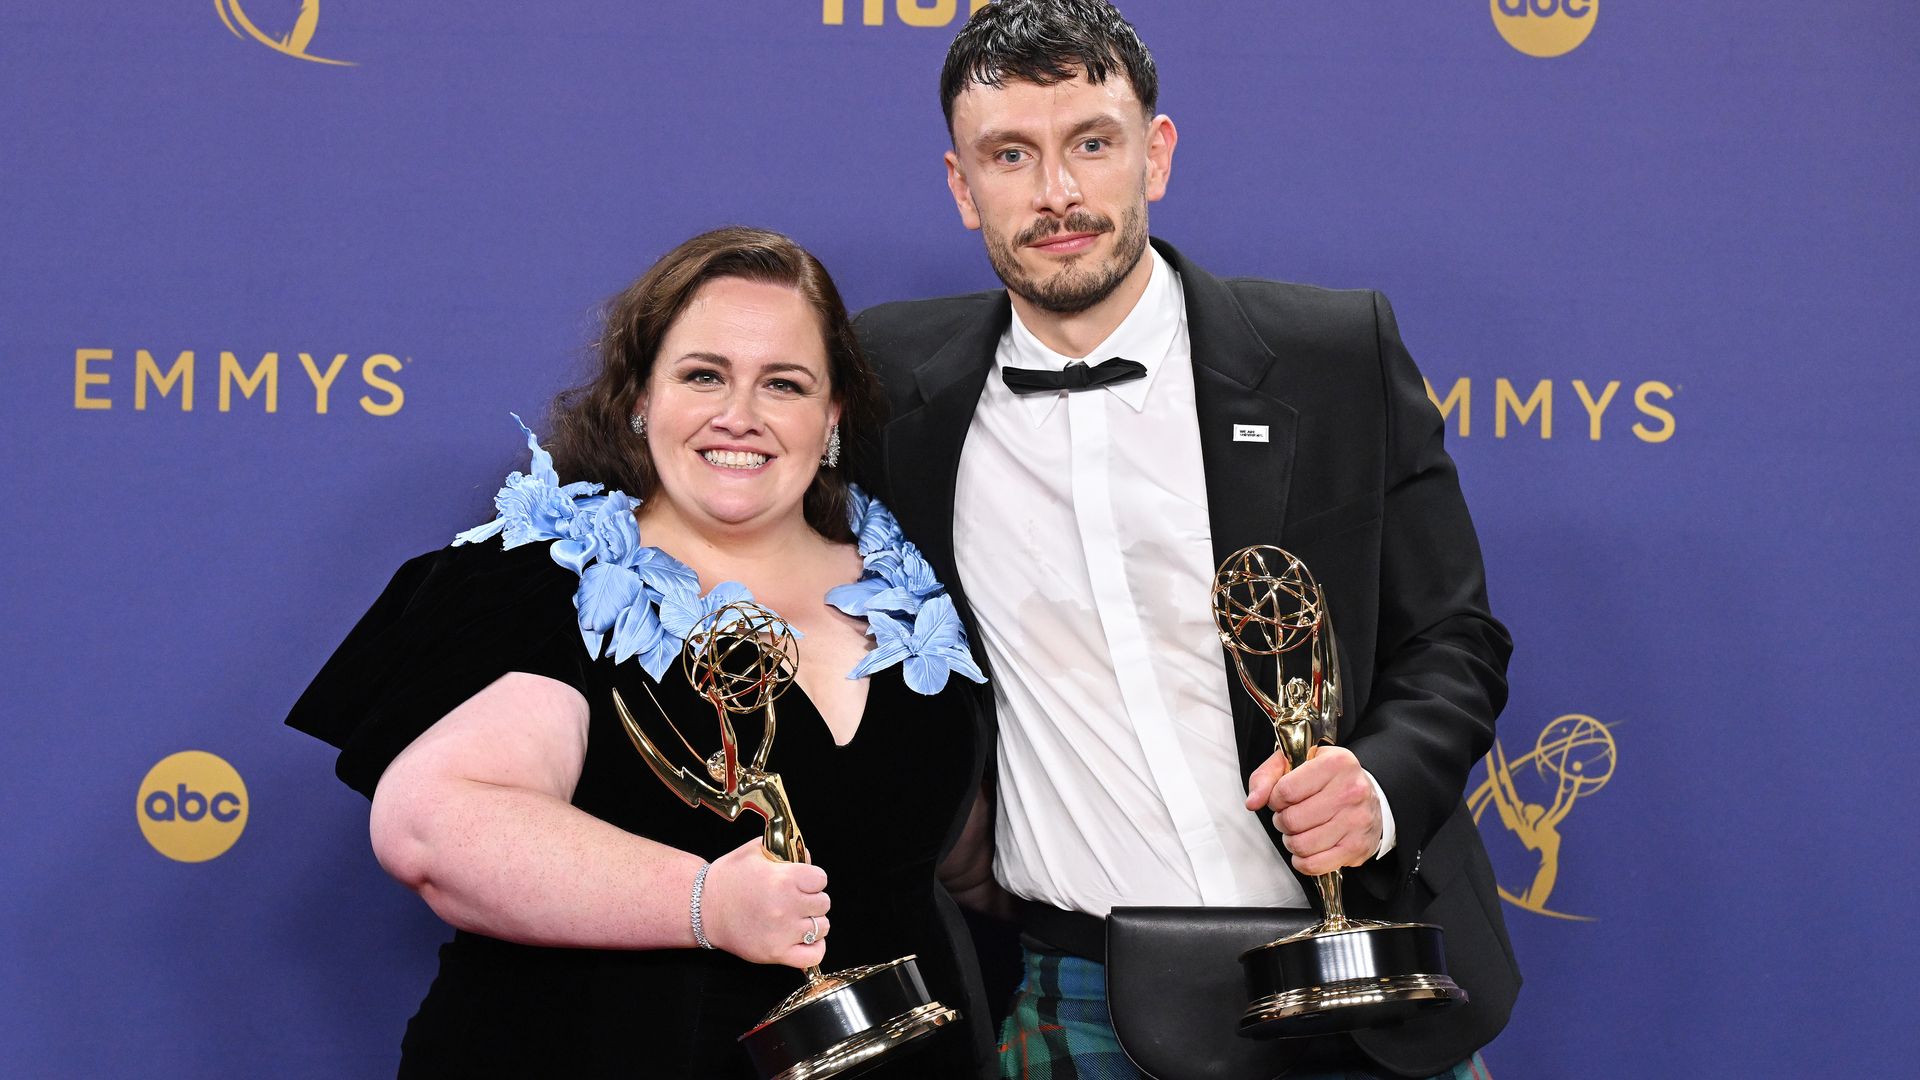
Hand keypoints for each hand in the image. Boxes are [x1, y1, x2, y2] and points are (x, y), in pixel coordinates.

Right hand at [700, 837, 830, 967]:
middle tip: (795, 899)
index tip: (802, 882)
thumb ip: (786, 851)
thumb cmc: (728, 879)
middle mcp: (786, 906)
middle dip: (812, 899)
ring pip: (822, 927)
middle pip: (824, 903)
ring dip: (812, 922)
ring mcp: (782, 932)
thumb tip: (809, 859)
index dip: (812, 879)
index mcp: (783, 879)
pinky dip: (814, 947)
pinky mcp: (776, 953)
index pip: (821, 879)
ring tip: (795, 918)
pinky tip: (804, 938)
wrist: (703, 908)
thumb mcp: (755, 851)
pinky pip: (814, 955)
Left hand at [1244, 746, 1381, 876]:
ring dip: (1291, 841)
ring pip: (1301, 845)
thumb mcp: (1296, 762)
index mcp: (1336, 764)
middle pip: (1292, 820)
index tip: (1282, 798)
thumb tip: (1253, 802)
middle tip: (1289, 816)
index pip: (1285, 790)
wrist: (1371, 796)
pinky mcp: (1357, 847)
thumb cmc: (1329, 779)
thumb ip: (1266, 776)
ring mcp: (1356, 821)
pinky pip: (1315, 865)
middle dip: (1282, 821)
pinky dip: (1302, 861)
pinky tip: (1306, 848)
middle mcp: (1351, 791)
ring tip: (1299, 831)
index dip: (1275, 799)